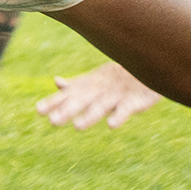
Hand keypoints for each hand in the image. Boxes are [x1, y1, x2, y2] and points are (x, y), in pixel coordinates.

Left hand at [35, 62, 162, 128]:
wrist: (152, 62)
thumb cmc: (122, 75)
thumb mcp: (98, 79)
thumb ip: (77, 84)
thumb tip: (57, 82)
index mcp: (91, 86)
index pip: (69, 95)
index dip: (54, 102)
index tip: (38, 111)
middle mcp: (101, 90)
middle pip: (82, 101)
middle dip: (67, 110)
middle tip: (52, 121)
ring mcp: (118, 94)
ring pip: (102, 106)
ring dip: (90, 116)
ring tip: (78, 127)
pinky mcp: (137, 100)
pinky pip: (127, 109)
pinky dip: (119, 116)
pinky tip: (112, 125)